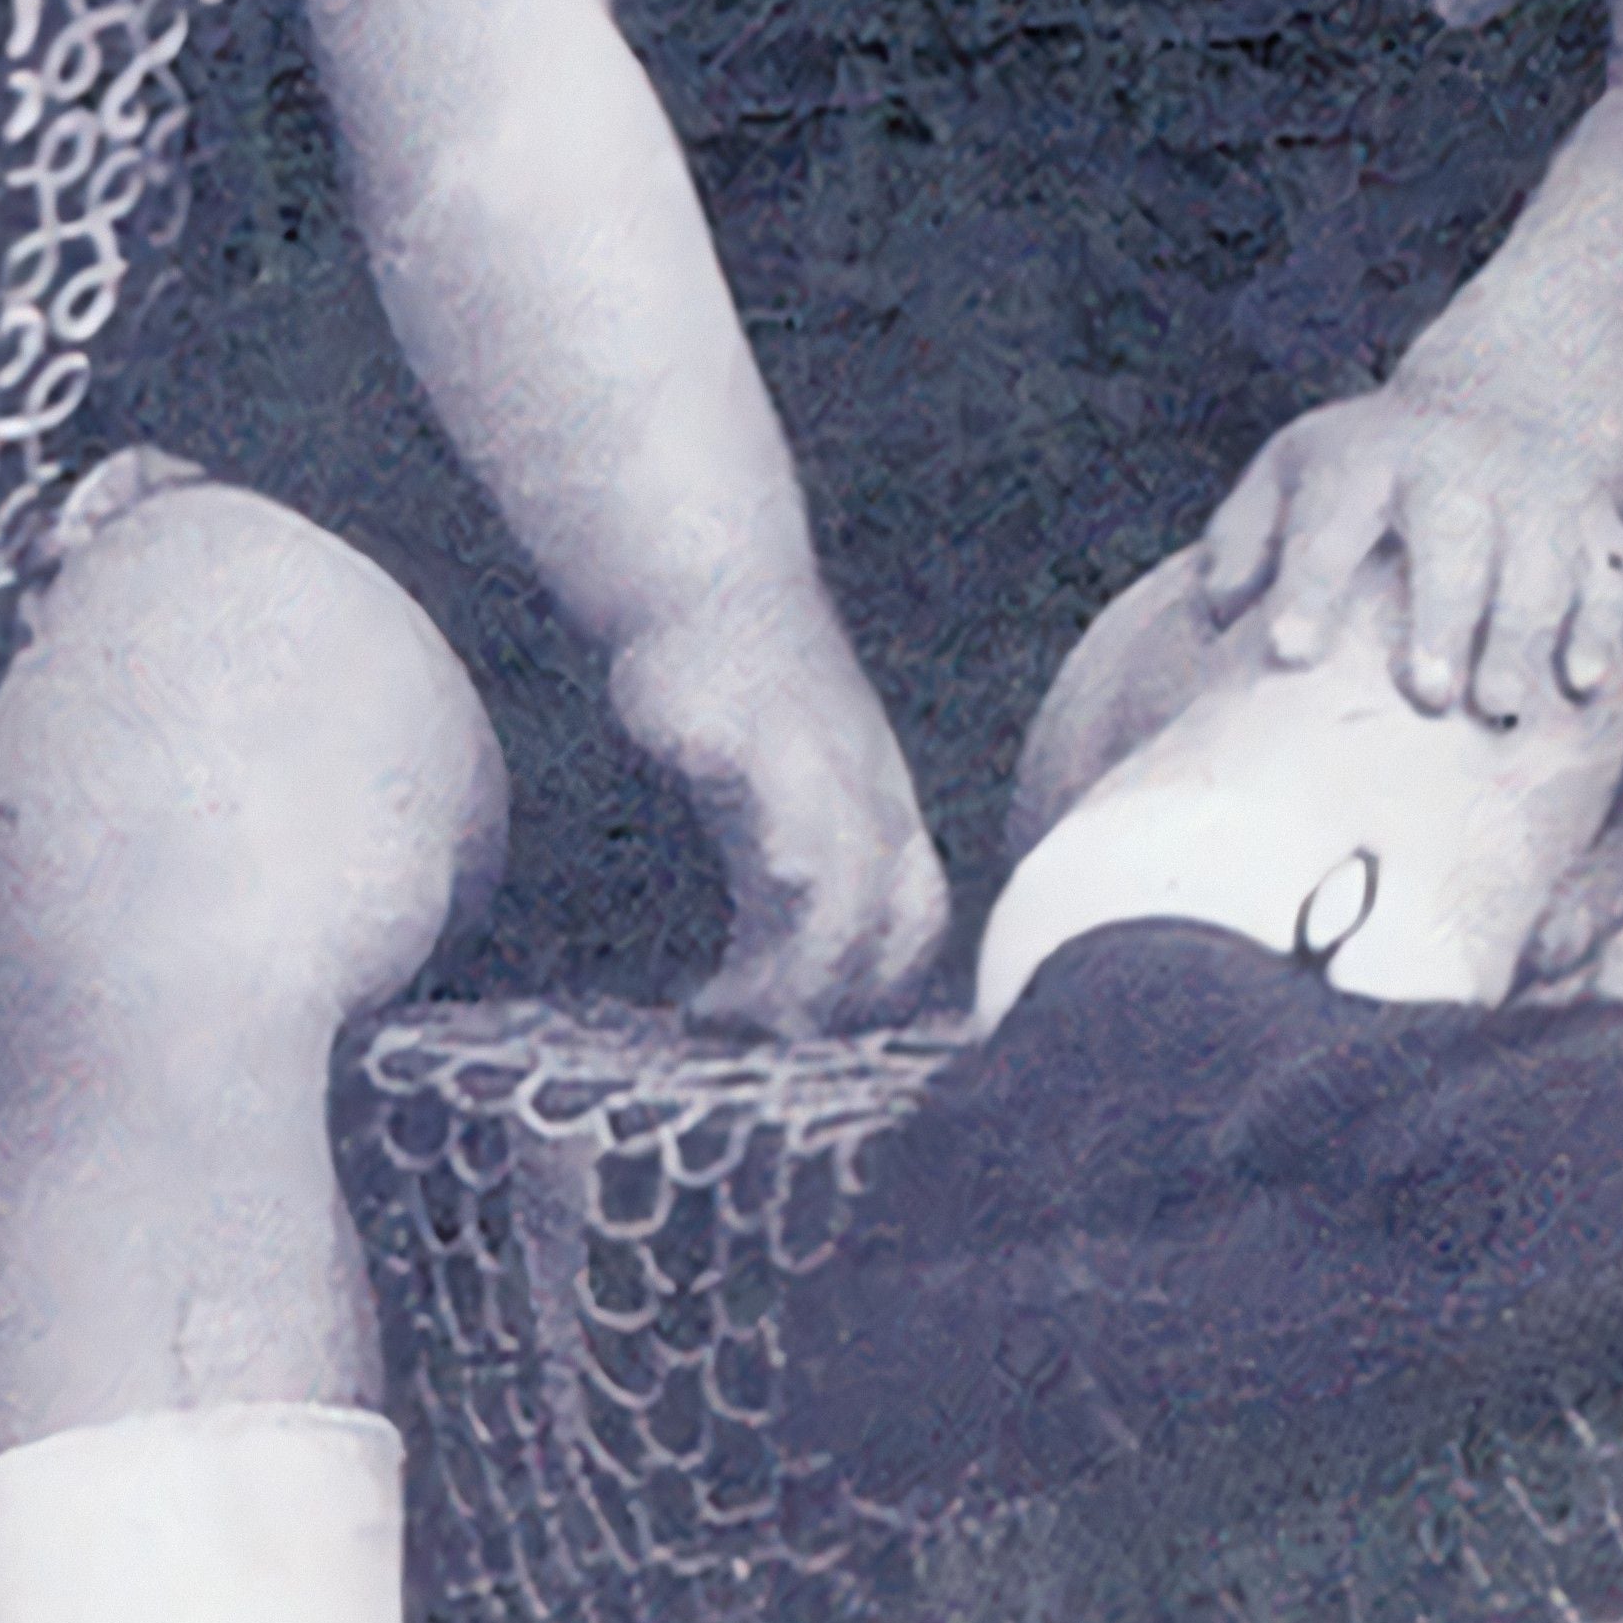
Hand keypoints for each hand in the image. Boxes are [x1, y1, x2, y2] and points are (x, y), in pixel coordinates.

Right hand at [611, 594, 948, 1034]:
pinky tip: (701, 883)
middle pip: (882, 913)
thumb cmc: (756, 689)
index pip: (922, 917)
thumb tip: (811, 958)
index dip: (884, 990)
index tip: (819, 1038)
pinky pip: (767, 798)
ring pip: (833, 878)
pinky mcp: (743, 726)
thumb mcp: (805, 780)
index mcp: (882, 803)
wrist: (715, 575)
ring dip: (785, 962)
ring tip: (717, 1016)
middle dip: (828, 999)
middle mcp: (860, 784)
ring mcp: (808, 755)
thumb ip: (813, 860)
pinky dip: (756, 863)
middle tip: (758, 1047)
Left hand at [1192, 389, 1622, 726]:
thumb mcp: (1294, 472)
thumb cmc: (1372, 471)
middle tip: (1423, 696)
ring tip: (1496, 709)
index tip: (1286, 655)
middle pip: (1452, 535)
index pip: (1332, 522)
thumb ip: (1243, 540)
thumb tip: (1217, 618)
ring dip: (1520, 633)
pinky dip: (1600, 626)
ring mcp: (1534, 491)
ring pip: (1536, 559)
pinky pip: (1605, 572)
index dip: (1309, 587)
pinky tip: (1584, 684)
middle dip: (1442, 614)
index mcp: (1367, 460)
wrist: (1506, 399)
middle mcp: (1456, 466)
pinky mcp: (1594, 520)